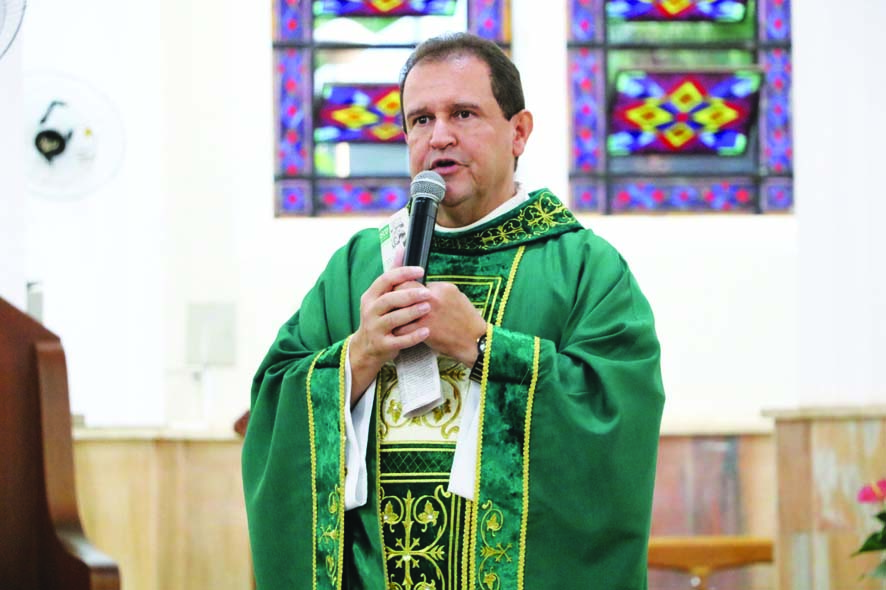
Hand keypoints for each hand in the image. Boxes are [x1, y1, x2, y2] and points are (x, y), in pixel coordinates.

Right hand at [349, 265, 431, 404]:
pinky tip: (426, 331)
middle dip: (409, 294)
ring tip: (428, 308)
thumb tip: (401, 249)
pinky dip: (413, 336)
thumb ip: (392, 274)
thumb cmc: (379, 316)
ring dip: (411, 313)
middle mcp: (370, 311)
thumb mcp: (380, 296)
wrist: (366, 348)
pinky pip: (399, 341)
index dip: (403, 273)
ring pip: (393, 319)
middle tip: (428, 292)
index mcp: (370, 296)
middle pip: (389, 299)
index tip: (420, 270)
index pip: (385, 280)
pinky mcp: (382, 345)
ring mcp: (375, 329)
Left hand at [394, 281, 486, 366]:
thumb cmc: (466, 319)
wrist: (474, 340)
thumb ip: (437, 290)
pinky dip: (399, 330)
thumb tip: (424, 287)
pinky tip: (398, 331)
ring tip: (392, 317)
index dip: (402, 286)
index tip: (399, 291)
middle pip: (401, 291)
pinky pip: (402, 328)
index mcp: (440, 287)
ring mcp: (426, 314)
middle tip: (391, 304)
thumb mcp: (455, 296)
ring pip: (398, 310)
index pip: (411, 281)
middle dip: (394, 297)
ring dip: (394, 314)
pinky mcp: (424, 330)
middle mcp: (432, 298)